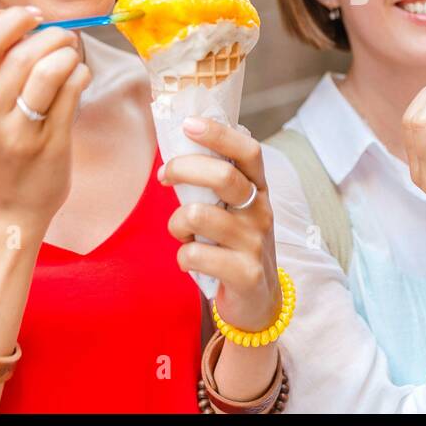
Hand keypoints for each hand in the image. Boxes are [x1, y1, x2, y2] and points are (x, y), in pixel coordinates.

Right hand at [0, 6, 88, 220]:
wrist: (10, 209)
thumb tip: (11, 18)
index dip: (11, 21)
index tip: (33, 16)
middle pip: (20, 56)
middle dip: (49, 36)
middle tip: (64, 36)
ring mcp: (18, 134)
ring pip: (48, 73)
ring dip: (67, 54)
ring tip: (72, 55)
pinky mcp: (50, 145)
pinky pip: (71, 94)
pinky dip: (80, 75)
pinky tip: (80, 77)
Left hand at [160, 119, 281, 333]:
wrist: (258, 301)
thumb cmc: (235, 243)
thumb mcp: (235, 208)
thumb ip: (217, 179)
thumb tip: (185, 136)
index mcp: (259, 188)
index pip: (248, 150)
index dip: (219, 134)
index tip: (188, 124)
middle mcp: (261, 211)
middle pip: (223, 176)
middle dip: (182, 169)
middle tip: (164, 176)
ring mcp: (255, 243)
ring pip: (199, 216)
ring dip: (177, 223)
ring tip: (182, 232)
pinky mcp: (246, 274)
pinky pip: (194, 256)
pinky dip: (183, 257)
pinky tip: (192, 259)